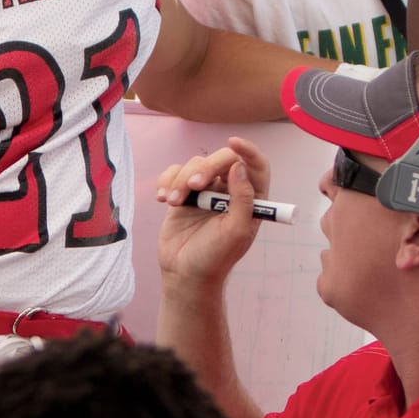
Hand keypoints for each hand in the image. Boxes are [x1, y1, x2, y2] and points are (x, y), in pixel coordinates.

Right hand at [156, 137, 271, 289]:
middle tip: (194, 186)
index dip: (248, 150)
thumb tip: (239, 167)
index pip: (255, 166)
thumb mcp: (236, 231)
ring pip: (194, 165)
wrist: (184, 274)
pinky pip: (174, 173)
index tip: (234, 142)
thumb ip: (243, 198)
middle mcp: (229, 191)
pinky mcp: (182, 195)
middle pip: (222, 159)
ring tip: (174, 202)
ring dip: (181, 180)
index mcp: (250, 200)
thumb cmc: (215, 258)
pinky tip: (163, 198)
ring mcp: (204, 192)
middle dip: (206, 168)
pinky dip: (166, 181)